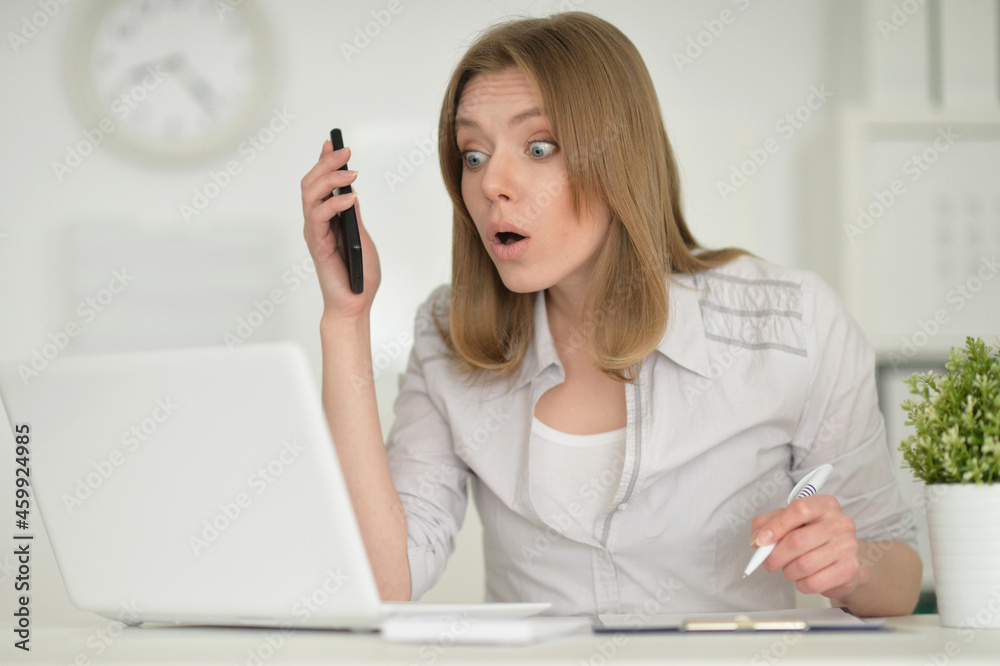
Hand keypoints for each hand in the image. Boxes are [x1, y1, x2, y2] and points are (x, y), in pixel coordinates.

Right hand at [300, 140, 380, 318]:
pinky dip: (335, 204)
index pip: (319, 184)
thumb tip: (351, 191)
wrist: (354, 305)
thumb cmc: (359, 275)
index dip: (323, 161)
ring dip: (330, 179)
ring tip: (351, 172)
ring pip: (310, 195)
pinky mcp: (317, 245)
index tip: (331, 142)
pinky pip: (320, 217)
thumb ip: (353, 216)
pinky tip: (351, 198)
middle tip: (346, 151)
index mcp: (326, 220)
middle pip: (310, 184)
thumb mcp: (361, 237)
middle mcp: (316, 224)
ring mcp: (315, 233)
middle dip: (327, 163)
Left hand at [750, 495, 865, 599]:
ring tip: (789, 569)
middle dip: (775, 556)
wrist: (841, 560)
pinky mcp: (850, 569)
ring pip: (804, 564)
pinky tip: (802, 579)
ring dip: (788, 571)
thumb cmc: (812, 536)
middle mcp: (840, 523)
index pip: (799, 510)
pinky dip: (801, 584)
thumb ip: (767, 524)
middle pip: (798, 540)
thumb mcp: (788, 522)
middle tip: (768, 563)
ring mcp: (848, 546)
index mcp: (824, 505)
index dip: (776, 526)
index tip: (761, 541)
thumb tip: (758, 539)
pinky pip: (814, 582)